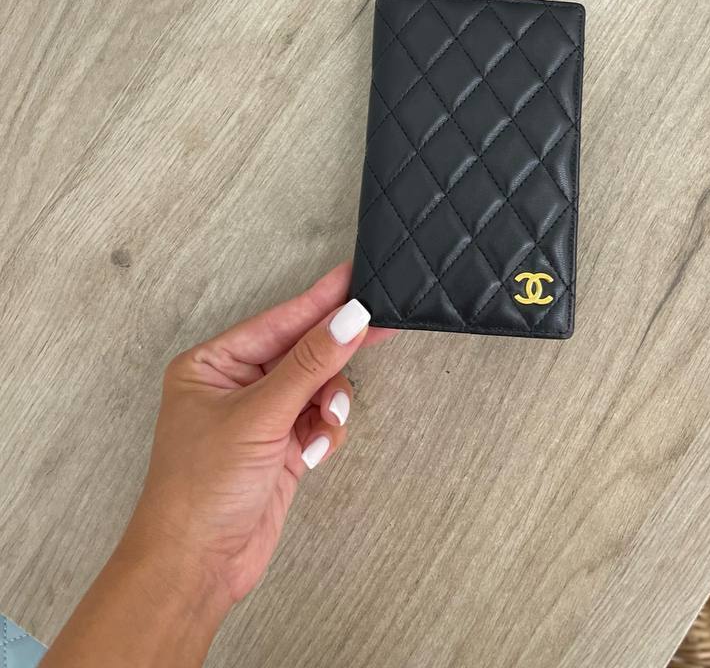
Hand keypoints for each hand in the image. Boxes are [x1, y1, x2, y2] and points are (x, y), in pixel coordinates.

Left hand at [124, 262, 393, 611]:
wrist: (195, 568)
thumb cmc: (201, 489)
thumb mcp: (258, 416)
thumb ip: (309, 364)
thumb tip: (348, 319)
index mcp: (213, 364)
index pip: (278, 321)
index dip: (320, 301)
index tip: (356, 278)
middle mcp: (235, 385)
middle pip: (301, 350)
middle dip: (333, 351)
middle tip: (379, 324)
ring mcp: (259, 417)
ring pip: (317, 386)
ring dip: (329, 401)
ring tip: (326, 421)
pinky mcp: (280, 447)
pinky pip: (318, 420)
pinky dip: (324, 431)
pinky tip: (313, 451)